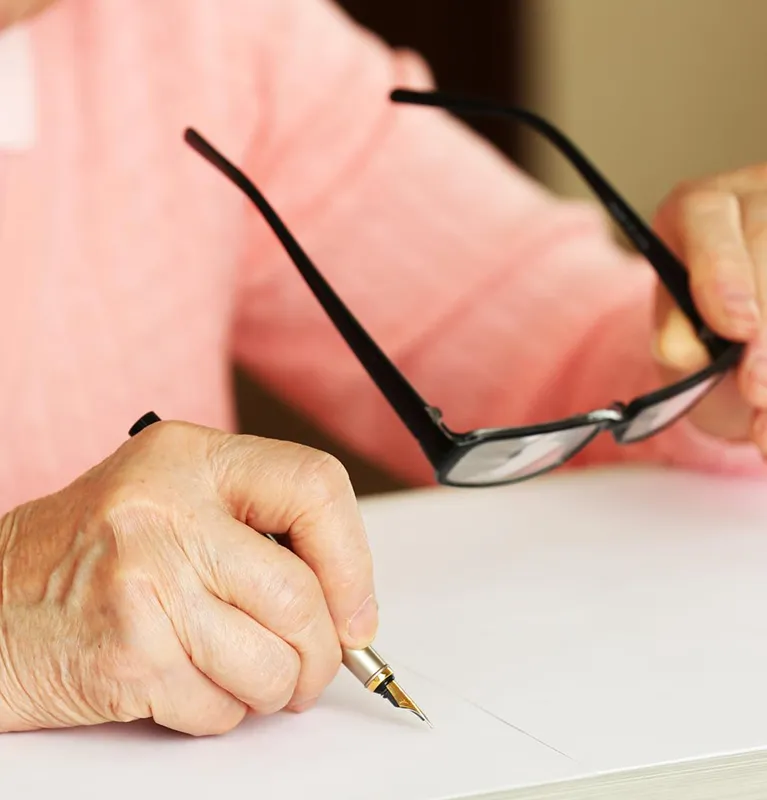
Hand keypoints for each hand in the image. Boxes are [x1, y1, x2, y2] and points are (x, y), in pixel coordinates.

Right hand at [0, 421, 376, 734]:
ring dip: (279, 688)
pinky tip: (193, 683)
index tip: (355, 607)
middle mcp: (167, 510)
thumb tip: (351, 601)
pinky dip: (225, 711)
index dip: (352, 557)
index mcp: (191, 458)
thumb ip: (263, 530)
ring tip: (250, 673)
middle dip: (323, 650)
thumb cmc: (92, 552)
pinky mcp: (128, 655)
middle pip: (300, 594)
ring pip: (273, 662)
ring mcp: (145, 583)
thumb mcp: (177, 499)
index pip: (315, 486)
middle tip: (313, 665)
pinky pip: (223, 707)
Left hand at [651, 164, 766, 448]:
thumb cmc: (703, 328)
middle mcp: (759, 196)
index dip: (722, 273)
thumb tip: (687, 353)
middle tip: (758, 391)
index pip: (707, 218)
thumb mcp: (678, 332)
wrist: (743, 332)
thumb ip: (677, 338)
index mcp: (701, 208)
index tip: (734, 327)